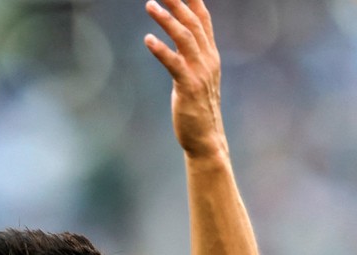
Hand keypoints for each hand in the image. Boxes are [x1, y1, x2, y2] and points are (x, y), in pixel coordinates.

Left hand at [144, 0, 226, 158]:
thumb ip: (190, 56)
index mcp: (210, 55)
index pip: (204, 20)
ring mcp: (200, 73)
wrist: (205, 138)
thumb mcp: (196, 76)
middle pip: (193, 23)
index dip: (193, 1)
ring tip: (150, 5)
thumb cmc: (197, 108)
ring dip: (167, 20)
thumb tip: (179, 39)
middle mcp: (208, 60)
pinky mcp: (189, 87)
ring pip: (185, 38)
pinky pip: (174, 63)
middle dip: (178, 2)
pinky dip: (161, 49)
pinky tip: (147, 40)